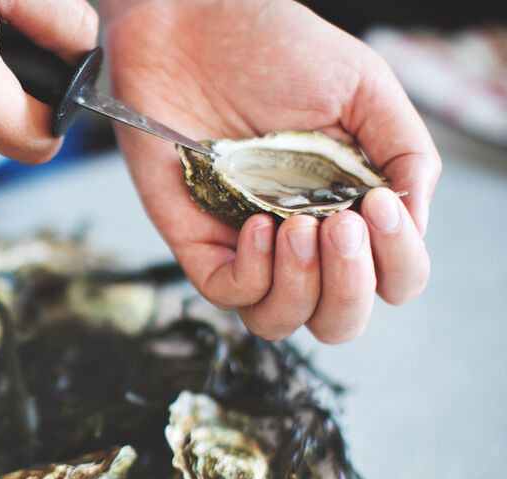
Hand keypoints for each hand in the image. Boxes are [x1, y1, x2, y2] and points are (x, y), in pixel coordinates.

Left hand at [101, 0, 438, 342]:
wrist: (190, 24)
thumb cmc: (274, 47)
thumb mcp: (362, 88)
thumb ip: (404, 152)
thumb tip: (416, 221)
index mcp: (350, 208)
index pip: (392, 280)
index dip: (396, 263)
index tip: (380, 208)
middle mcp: (303, 239)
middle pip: (340, 319)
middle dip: (350, 287)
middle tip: (338, 226)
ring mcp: (247, 245)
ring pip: (282, 322)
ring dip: (302, 287)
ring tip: (298, 226)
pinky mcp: (197, 241)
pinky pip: (228, 296)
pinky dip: (252, 273)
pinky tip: (257, 222)